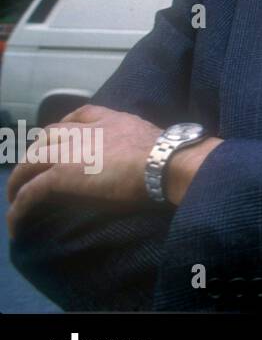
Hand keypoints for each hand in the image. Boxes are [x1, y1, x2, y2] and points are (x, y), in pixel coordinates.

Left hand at [6, 105, 160, 236]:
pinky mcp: (60, 176)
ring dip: (18, 181)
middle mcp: (83, 132)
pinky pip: (30, 193)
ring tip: (14, 197)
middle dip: (35, 153)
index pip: (79, 116)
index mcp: (110, 120)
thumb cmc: (167, 155)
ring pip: (30, 163)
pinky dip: (19, 208)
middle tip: (33, 172)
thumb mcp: (150, 139)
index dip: (65, 126)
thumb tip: (142, 157)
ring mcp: (69, 152)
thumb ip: (136, 142)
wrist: (164, 162)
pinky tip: (15, 224)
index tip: (60, 136)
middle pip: (46, 138)